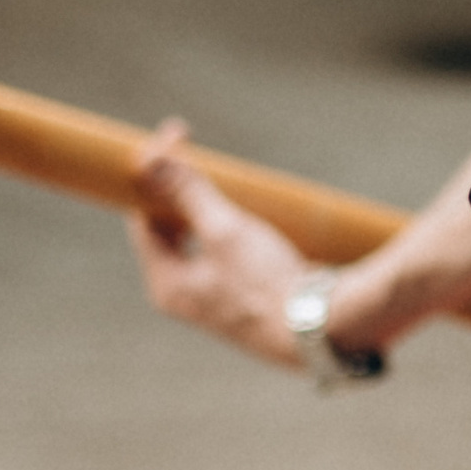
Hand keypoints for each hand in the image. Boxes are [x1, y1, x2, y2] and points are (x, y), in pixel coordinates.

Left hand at [125, 119, 313, 368]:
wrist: (325, 329)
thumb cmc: (269, 285)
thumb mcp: (226, 231)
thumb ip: (188, 193)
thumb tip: (150, 158)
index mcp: (168, 285)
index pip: (145, 219)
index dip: (154, 177)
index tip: (176, 140)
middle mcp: (188, 298)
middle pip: (171, 232)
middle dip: (182, 192)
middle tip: (200, 157)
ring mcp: (219, 302)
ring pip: (202, 244)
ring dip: (210, 210)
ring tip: (230, 185)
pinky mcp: (250, 302)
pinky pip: (228, 258)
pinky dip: (233, 232)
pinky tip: (256, 218)